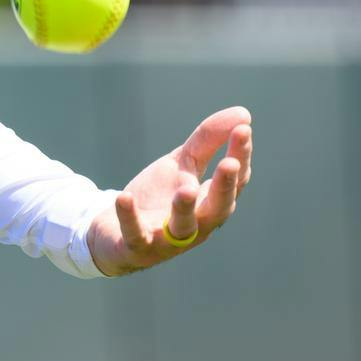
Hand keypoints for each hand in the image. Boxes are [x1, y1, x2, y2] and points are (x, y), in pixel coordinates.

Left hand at [88, 107, 251, 276]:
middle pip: (218, 208)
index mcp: (211, 202)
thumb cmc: (159, 197)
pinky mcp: (137, 247)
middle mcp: (197, 224)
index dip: (240, 155)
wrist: (116, 232)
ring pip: (183, 227)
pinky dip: (130, 217)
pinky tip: (125, 197)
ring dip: (185, 208)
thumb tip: (244, 113)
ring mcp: (167, 239)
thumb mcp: (182, 164)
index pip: (233, 180)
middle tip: (230, 163)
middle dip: (225, 187)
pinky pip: (135, 235)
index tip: (243, 129)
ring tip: (185, 190)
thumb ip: (208, 140)